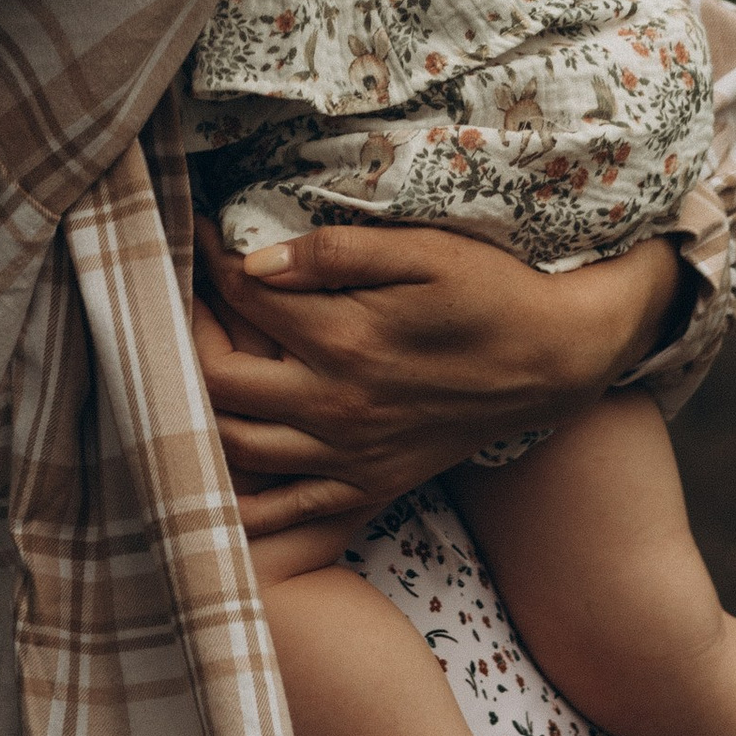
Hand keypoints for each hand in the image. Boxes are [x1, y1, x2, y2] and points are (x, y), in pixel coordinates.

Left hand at [192, 216, 681, 535]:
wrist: (557, 361)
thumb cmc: (492, 293)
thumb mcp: (423, 253)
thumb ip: (335, 252)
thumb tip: (253, 262)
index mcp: (344, 340)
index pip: (242, 296)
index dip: (207, 257)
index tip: (193, 228)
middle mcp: (335, 406)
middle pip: (215, 378)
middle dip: (183, 331)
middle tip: (179, 296)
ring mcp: (348, 455)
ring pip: (234, 443)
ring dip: (195, 404)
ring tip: (186, 361)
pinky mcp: (367, 484)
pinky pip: (282, 508)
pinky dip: (236, 495)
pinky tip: (212, 467)